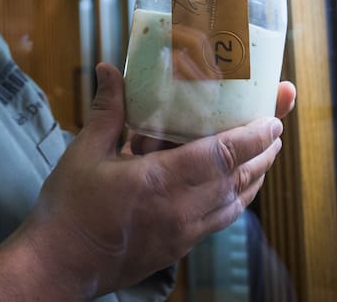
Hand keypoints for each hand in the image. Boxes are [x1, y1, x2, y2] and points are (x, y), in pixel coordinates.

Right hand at [17, 62, 284, 298]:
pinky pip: (220, 220)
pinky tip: (234, 187)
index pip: (222, 156)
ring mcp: (182, 233)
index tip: (272, 119)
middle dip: (263, 152)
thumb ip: (108, 111)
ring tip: (266, 153)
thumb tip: (108, 69)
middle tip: (277, 127)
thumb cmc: (69, 210)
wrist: (60, 266)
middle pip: (239, 179)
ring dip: (255, 176)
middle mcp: (180, 210)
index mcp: (159, 182)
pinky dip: (235, 199)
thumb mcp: (85, 152)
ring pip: (235, 203)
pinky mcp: (179, 248)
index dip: (252, 137)